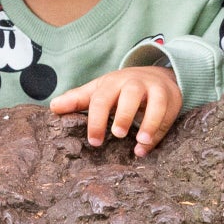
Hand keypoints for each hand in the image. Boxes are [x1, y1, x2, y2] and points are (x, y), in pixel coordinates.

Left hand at [49, 65, 183, 156]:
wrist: (156, 75)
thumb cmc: (121, 88)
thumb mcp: (100, 90)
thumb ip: (78, 99)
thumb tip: (52, 108)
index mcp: (113, 83)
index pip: (102, 99)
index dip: (96, 119)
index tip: (94, 141)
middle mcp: (134, 84)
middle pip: (130, 95)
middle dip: (124, 114)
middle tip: (117, 134)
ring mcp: (155, 90)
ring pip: (155, 103)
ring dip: (149, 123)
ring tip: (140, 142)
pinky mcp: (171, 99)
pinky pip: (167, 116)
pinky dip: (158, 133)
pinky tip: (146, 149)